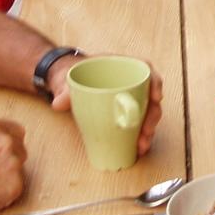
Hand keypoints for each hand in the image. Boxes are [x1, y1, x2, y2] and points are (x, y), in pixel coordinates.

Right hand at [0, 117, 26, 214]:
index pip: (16, 130)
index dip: (8, 142)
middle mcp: (6, 141)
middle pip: (20, 148)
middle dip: (9, 158)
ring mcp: (14, 163)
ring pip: (19, 167)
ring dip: (8, 173)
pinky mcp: (16, 185)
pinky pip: (17, 185)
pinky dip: (6, 190)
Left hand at [49, 57, 163, 155]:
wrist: (67, 83)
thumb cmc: (72, 75)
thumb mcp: (66, 80)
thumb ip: (63, 90)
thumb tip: (59, 104)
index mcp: (119, 66)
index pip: (145, 69)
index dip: (155, 82)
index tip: (156, 97)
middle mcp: (130, 81)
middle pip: (150, 96)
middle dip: (152, 116)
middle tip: (145, 131)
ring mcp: (130, 97)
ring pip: (148, 112)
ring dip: (148, 130)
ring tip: (142, 145)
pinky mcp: (125, 112)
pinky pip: (139, 122)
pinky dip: (141, 135)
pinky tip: (138, 148)